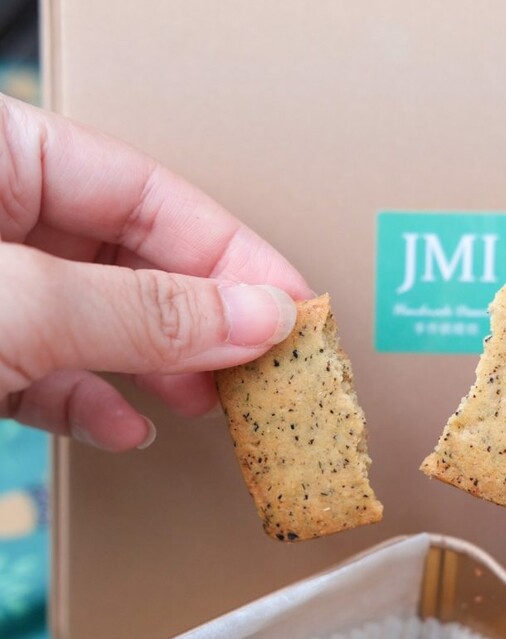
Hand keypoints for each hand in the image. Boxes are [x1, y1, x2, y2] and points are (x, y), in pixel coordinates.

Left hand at [0, 95, 313, 450]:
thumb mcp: (25, 304)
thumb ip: (143, 312)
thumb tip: (255, 316)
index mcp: (2, 156)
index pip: (145, 193)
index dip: (228, 252)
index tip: (289, 304)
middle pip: (131, 262)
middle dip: (200, 323)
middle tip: (261, 365)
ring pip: (99, 325)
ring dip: (160, 371)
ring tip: (209, 402)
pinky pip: (50, 376)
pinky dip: (92, 406)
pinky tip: (126, 428)